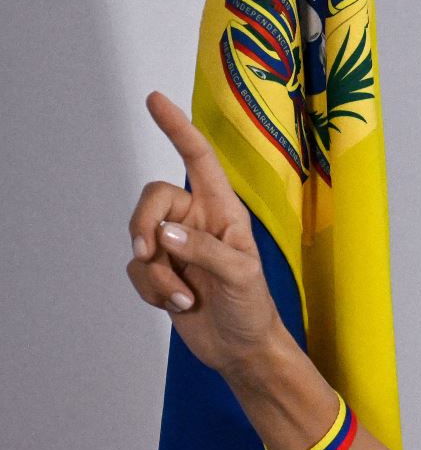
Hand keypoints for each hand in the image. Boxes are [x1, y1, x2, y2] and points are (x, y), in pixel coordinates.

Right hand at [124, 92, 285, 377]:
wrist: (242, 350)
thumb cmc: (254, 309)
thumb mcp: (241, 277)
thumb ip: (205, 251)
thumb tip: (165, 234)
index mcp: (223, 211)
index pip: (198, 160)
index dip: (177, 128)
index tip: (154, 99)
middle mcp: (197, 221)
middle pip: (152, 199)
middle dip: (143, 223)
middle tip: (148, 251)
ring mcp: (176, 246)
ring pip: (140, 238)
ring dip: (156, 273)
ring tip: (184, 298)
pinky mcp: (161, 271)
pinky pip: (136, 269)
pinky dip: (152, 290)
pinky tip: (178, 305)